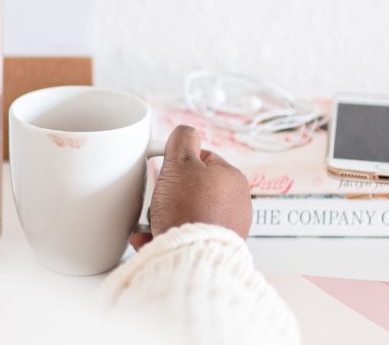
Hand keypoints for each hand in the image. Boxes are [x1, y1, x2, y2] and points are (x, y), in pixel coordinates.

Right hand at [129, 125, 251, 249]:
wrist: (191, 254)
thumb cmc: (188, 208)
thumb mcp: (181, 162)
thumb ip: (182, 139)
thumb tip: (186, 133)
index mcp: (232, 177)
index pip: (202, 159)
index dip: (178, 164)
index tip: (165, 172)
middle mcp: (236, 203)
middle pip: (192, 187)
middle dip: (169, 193)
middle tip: (158, 199)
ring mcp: (227, 227)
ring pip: (187, 212)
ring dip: (165, 215)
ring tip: (153, 222)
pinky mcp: (214, 247)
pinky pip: (187, 234)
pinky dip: (169, 234)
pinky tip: (152, 237)